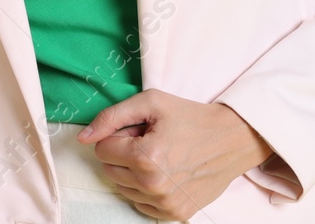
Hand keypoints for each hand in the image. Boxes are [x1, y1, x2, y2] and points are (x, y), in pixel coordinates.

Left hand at [76, 89, 273, 220]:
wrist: (231, 140)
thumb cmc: (191, 117)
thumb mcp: (151, 103)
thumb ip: (111, 117)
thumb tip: (83, 137)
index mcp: (145, 157)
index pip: (101, 149)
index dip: (118, 135)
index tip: (139, 131)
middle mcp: (153, 185)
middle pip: (110, 170)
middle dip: (124, 154)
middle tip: (150, 141)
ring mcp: (165, 204)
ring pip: (123, 188)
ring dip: (134, 172)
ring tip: (160, 156)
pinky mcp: (175, 214)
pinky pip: (141, 204)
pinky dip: (147, 189)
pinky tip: (167, 173)